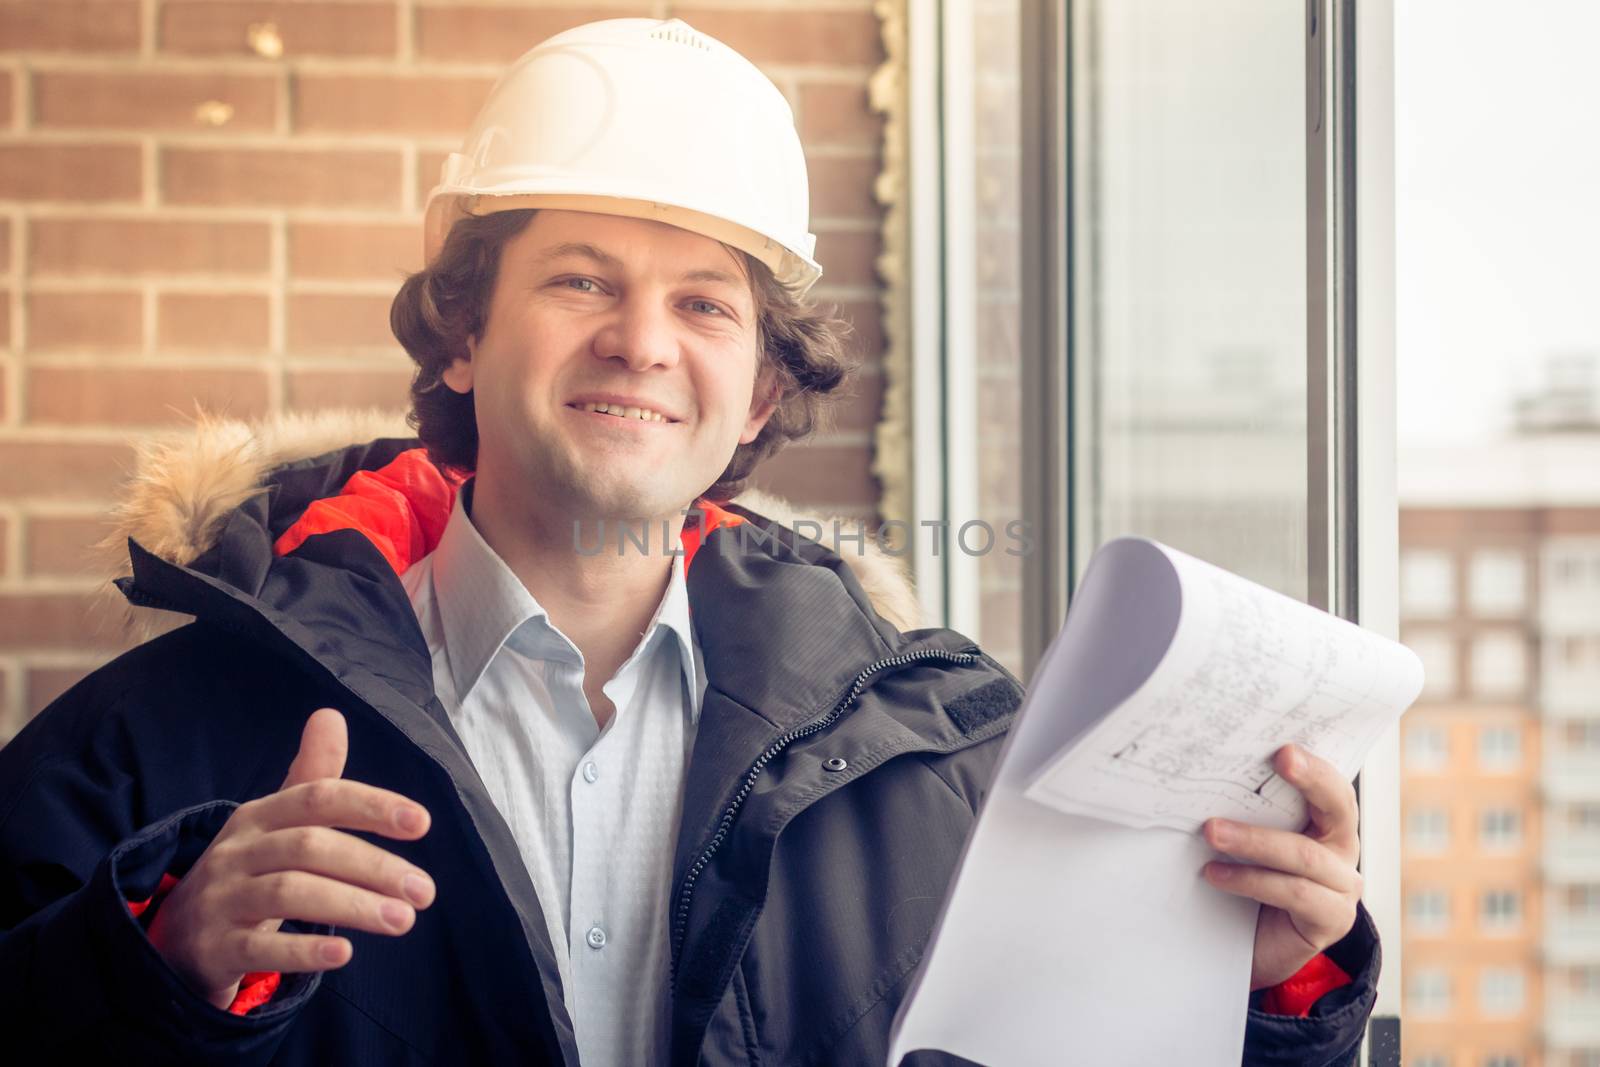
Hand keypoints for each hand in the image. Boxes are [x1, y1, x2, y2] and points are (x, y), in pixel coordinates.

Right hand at [147, 708, 434, 1009]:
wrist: (177, 936)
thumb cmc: (246, 871)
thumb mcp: (274, 822)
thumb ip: (310, 776)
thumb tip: (330, 714)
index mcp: (259, 816)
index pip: (318, 798)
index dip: (371, 805)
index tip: (422, 822)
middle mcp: (237, 851)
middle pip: (311, 847)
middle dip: (374, 867)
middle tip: (425, 891)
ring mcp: (221, 899)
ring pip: (289, 893)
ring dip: (353, 906)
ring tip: (404, 919)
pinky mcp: (213, 948)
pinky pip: (258, 947)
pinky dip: (303, 950)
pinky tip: (345, 954)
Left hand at [1200, 744, 1361, 990]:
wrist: (1251, 953)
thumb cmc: (1245, 885)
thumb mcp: (1247, 844)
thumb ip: (1245, 813)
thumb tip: (1204, 774)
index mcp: (1326, 822)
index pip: (1331, 786)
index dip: (1314, 766)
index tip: (1284, 748)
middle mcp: (1341, 850)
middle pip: (1336, 808)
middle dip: (1308, 780)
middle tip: (1278, 759)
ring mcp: (1341, 887)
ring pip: (1303, 854)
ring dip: (1253, 840)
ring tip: (1210, 831)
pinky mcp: (1331, 920)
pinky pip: (1294, 893)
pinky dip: (1250, 880)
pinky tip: (1214, 874)